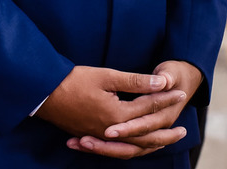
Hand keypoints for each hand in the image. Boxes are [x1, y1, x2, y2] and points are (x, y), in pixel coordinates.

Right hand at [64, 60, 203, 159]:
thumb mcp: (106, 76)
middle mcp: (112, 131)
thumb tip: (161, 82)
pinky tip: (136, 146)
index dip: (166, 98)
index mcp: (118, 115)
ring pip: (132, 147)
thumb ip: (135, 81)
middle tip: (183, 131)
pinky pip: (117, 150)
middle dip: (166, 132)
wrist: (43, 93)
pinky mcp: (91, 137)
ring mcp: (101, 136)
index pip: (148, 107)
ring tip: (164, 142)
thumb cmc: (74, 80)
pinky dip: (131, 150)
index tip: (181, 92)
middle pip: (146, 136)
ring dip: (150, 145)